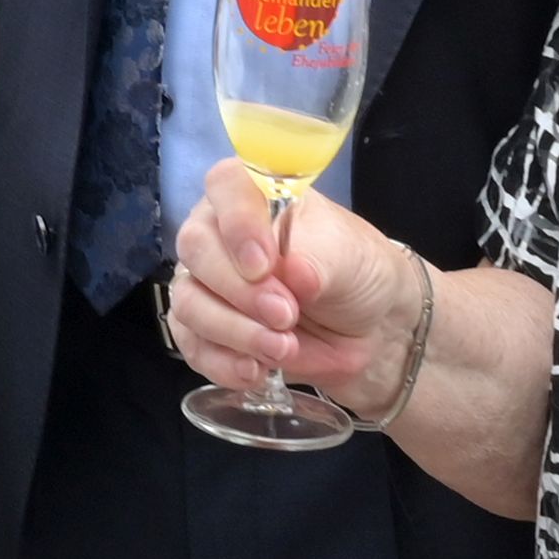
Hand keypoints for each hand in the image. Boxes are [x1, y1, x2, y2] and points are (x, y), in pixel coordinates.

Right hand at [165, 161, 429, 411]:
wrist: (369, 329)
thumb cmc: (357, 272)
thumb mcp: (351, 257)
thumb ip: (320, 259)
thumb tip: (293, 273)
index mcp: (255, 195)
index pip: (225, 186)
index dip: (237, 222)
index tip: (265, 263)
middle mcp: (219, 232)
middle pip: (196, 249)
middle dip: (241, 290)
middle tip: (286, 315)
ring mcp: (206, 283)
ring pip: (189, 302)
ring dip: (235, 332)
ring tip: (283, 349)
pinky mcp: (205, 330)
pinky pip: (192, 346)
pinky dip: (222, 363)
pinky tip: (256, 372)